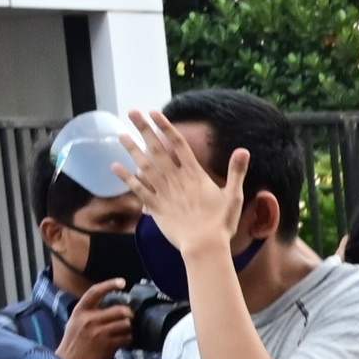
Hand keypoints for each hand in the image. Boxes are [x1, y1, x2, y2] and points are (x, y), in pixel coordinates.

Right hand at [57, 285, 137, 358]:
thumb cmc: (74, 340)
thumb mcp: (76, 321)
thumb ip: (90, 311)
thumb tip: (113, 303)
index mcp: (80, 311)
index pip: (95, 292)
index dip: (110, 284)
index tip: (122, 282)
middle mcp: (89, 319)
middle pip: (120, 310)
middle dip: (129, 313)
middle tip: (130, 316)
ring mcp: (99, 333)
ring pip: (126, 324)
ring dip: (129, 327)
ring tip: (124, 331)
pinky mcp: (108, 345)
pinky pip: (127, 337)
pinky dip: (128, 338)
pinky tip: (123, 341)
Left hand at [119, 112, 248, 263]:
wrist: (204, 246)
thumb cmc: (221, 223)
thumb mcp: (234, 196)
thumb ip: (236, 172)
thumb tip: (244, 150)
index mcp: (194, 174)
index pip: (177, 144)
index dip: (165, 126)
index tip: (154, 112)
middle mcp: (175, 179)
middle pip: (157, 149)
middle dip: (144, 129)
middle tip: (132, 112)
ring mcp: (163, 192)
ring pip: (143, 165)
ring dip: (132, 149)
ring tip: (121, 135)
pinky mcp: (155, 207)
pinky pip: (137, 189)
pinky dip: (126, 177)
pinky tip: (115, 167)